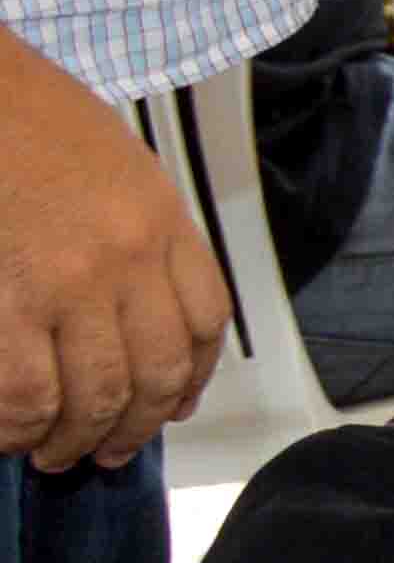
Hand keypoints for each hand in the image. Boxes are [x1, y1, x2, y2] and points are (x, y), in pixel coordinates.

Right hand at [0, 44, 234, 470]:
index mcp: (159, 220)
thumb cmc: (17, 108)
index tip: (174, 404)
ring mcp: (69, 283)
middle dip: (134, 426)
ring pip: (96, 393)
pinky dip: (18, 423)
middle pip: (156, 371)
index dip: (192, 377)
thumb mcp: (108, 160)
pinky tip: (8, 433)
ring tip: (54, 454)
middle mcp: (129, 258)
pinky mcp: (8, 300)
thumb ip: (128, 227)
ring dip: (77, 437)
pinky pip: (25, 390)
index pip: (205, 320)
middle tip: (108, 450)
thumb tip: (131, 300)